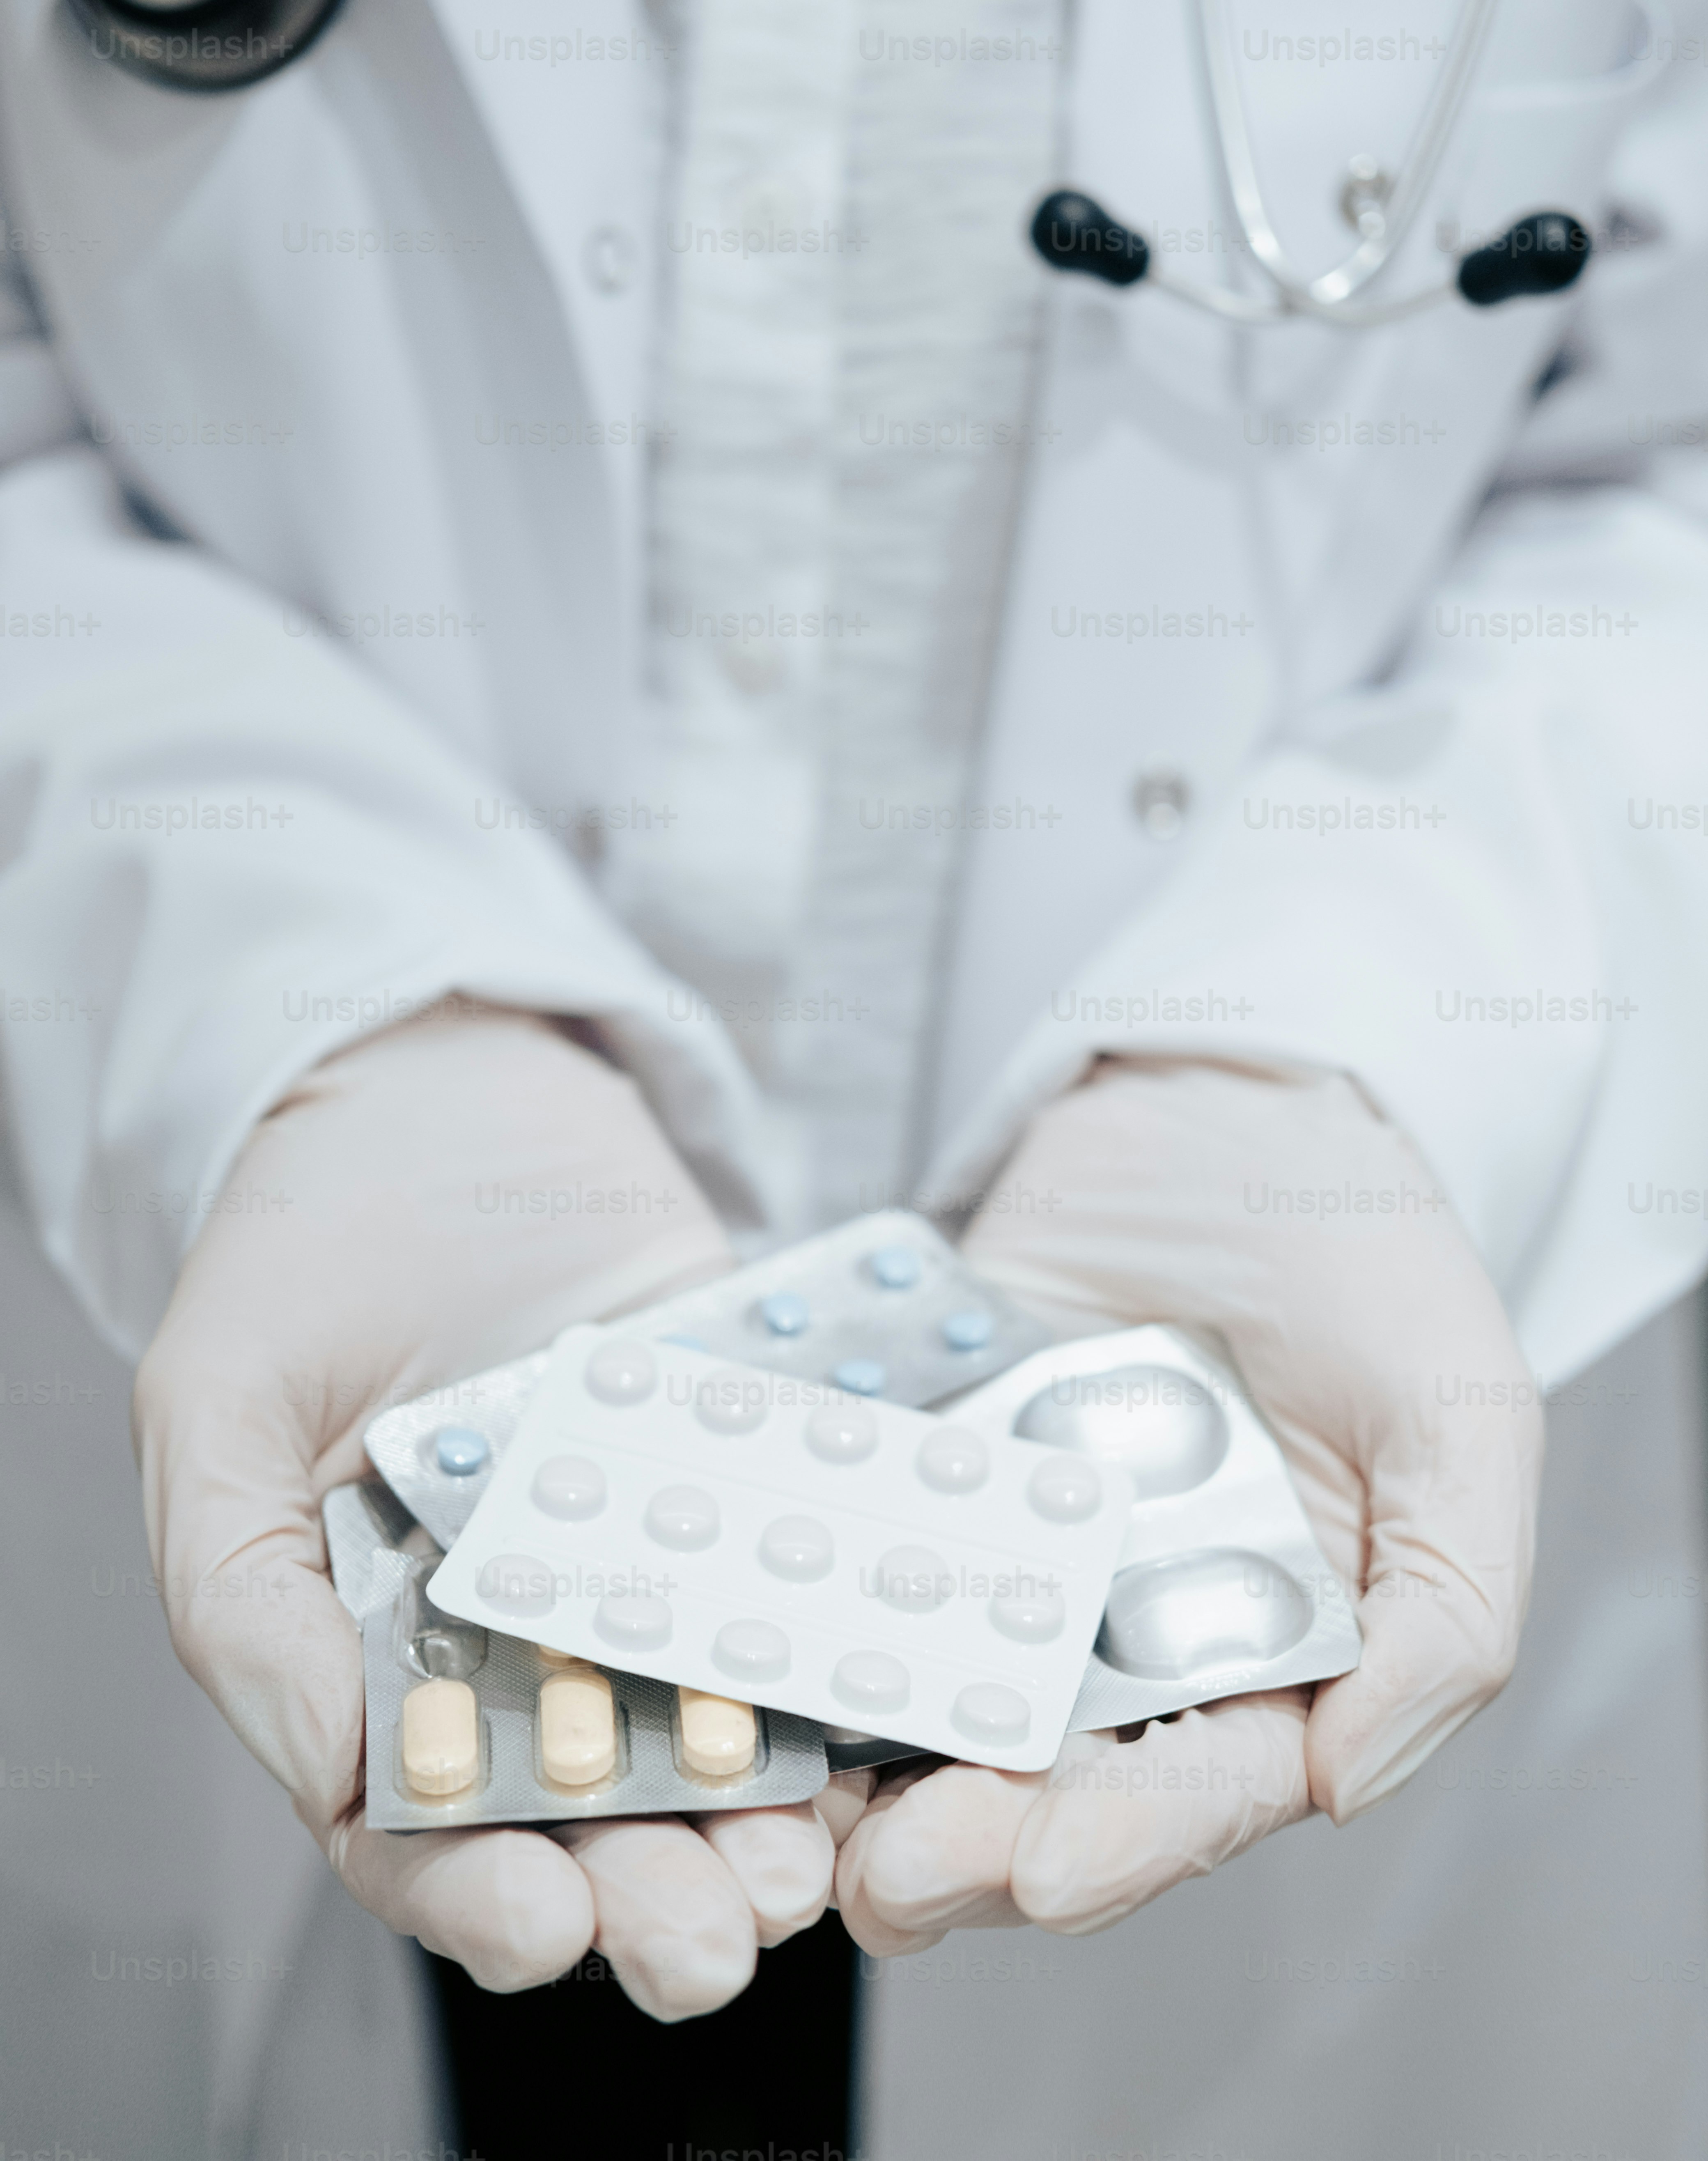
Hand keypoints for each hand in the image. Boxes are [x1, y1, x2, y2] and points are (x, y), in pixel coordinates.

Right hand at [133, 1004, 835, 2016]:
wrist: (436, 1087)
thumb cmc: (301, 1252)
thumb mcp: (219, 1411)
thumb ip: (243, 1595)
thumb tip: (332, 1768)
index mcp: (390, 1656)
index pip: (430, 1830)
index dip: (481, 1894)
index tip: (541, 1919)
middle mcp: (532, 1634)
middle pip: (599, 1814)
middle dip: (662, 1888)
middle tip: (724, 1927)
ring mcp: (650, 1555)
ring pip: (719, 1726)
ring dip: (773, 1806)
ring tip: (818, 1851)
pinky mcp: (744, 1466)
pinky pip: (799, 1573)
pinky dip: (846, 1644)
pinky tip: (889, 1697)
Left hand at [836, 1060, 1542, 1950]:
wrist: (1232, 1105)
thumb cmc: (1372, 1261)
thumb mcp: (1460, 1420)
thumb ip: (1445, 1613)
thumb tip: (1348, 1786)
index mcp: (1276, 1648)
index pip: (1204, 1785)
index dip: (1130, 1842)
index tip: (1045, 1870)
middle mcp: (1143, 1627)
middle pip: (1056, 1777)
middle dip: (975, 1841)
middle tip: (890, 1878)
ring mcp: (1027, 1554)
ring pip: (946, 1702)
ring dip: (875, 1776)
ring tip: (808, 1825)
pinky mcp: (940, 1473)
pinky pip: (873, 1560)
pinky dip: (819, 1623)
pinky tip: (762, 1669)